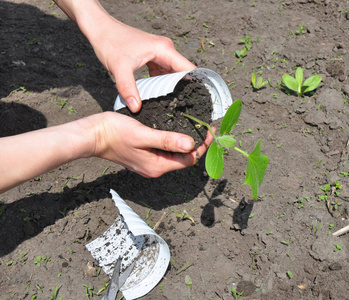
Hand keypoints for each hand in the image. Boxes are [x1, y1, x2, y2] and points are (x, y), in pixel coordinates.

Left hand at [55, 0, 195, 112]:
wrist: (100, 29)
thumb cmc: (110, 43)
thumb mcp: (119, 68)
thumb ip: (128, 89)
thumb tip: (136, 108)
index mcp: (164, 50)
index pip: (188, 69)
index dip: (195, 85)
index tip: (198, 101)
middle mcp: (166, 50)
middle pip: (183, 73)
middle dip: (185, 89)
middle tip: (187, 109)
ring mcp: (160, 53)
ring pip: (173, 74)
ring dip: (173, 88)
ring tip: (176, 105)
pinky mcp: (153, 57)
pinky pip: (163, 72)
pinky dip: (163, 84)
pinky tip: (160, 96)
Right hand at [88, 112, 211, 176]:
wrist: (93, 135)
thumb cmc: (115, 133)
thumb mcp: (143, 134)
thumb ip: (167, 140)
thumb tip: (191, 144)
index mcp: (158, 166)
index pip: (189, 159)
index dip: (202, 146)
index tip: (209, 129)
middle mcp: (155, 168)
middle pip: (184, 158)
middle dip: (197, 143)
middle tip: (205, 126)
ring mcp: (149, 163)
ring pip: (175, 154)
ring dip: (186, 141)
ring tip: (195, 125)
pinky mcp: (144, 155)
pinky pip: (165, 150)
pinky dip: (174, 141)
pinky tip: (177, 129)